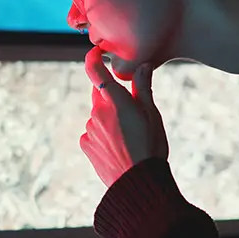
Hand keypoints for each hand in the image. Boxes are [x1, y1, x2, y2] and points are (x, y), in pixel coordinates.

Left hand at [80, 47, 167, 186]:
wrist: (138, 184)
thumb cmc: (151, 148)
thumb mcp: (152, 115)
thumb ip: (144, 88)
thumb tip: (142, 65)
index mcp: (115, 101)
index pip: (96, 71)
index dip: (93, 58)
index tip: (97, 53)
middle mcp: (98, 112)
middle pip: (100, 95)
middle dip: (112, 97)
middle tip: (131, 112)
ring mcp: (90, 129)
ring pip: (98, 115)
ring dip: (109, 118)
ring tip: (129, 137)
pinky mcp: (86, 144)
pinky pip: (93, 133)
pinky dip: (103, 135)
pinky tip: (118, 147)